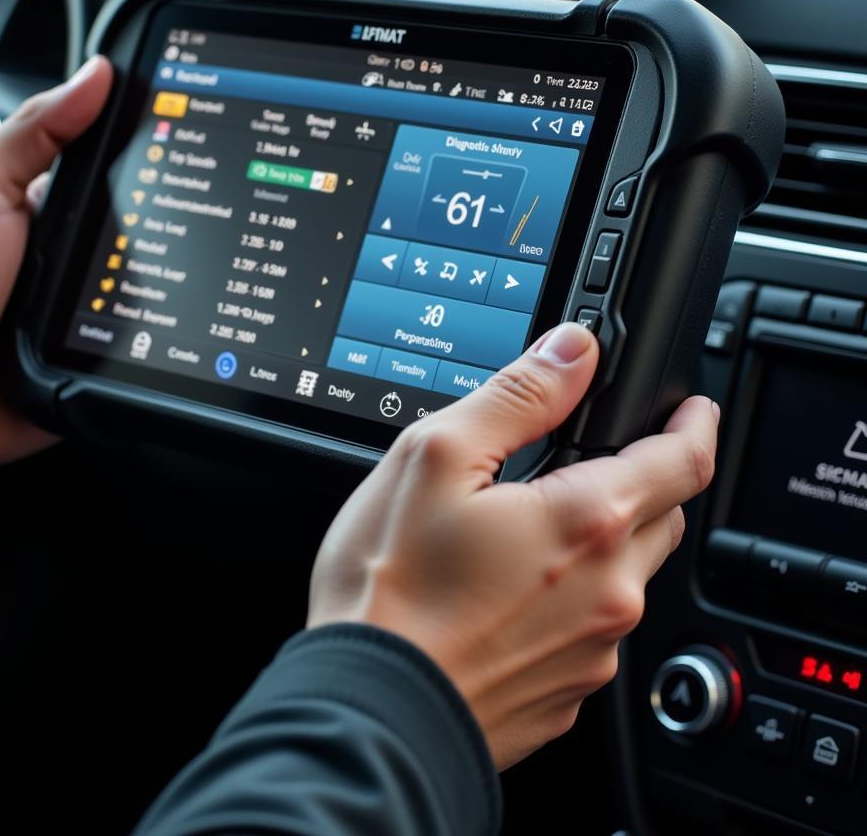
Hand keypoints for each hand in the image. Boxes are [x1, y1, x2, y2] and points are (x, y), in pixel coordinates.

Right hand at [308, 322, 717, 770]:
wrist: (370, 713)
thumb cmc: (391, 592)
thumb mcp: (436, 458)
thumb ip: (518, 395)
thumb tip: (573, 352)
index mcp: (588, 522)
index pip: (684, 461)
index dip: (694, 425)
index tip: (694, 410)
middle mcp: (610, 592)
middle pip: (662, 519)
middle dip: (646, 482)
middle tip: (594, 464)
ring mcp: (593, 652)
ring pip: (627, 578)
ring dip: (602, 545)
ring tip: (531, 532)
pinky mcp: (568, 694)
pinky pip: (591, 632)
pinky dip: (570, 602)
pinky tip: (508, 596)